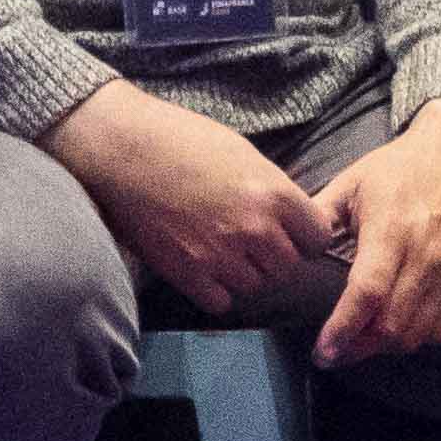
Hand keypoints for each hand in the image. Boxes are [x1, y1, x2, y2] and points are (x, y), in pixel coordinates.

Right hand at [46, 76, 339, 314]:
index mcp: (274, 194)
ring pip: (255, 285)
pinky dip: (217, 289)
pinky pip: (221, 301)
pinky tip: (204, 265)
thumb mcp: (244, 155)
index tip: (293, 232)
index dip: (306, 236)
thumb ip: (273, 191)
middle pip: (289, 267)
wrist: (122, 149)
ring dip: (246, 272)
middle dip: (276, 256)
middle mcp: (254, 229)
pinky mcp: (186, 274)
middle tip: (253, 241)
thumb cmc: (182, 139)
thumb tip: (292, 218)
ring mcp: (219, 256)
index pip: (318, 239)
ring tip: (224, 248)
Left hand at [311, 100, 440, 367]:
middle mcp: (425, 256)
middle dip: (356, 349)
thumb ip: (319, 217)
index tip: (321, 351)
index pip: (366, 294)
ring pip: (416, 333)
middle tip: (332, 354)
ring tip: (359, 344)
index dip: (342, 330)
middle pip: (391, 325)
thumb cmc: (398, 167)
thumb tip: (288, 247)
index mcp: (391, 230)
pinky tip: (393, 333)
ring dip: (384, 348)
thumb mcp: (351, 183)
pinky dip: (414, 339)